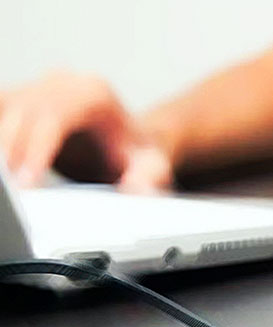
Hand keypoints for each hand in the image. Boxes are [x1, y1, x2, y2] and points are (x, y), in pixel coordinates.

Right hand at [0, 71, 171, 190]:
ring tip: (5, 182)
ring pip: (6, 110)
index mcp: (94, 93)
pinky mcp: (24, 98)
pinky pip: (2, 112)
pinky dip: (1, 139)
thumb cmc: (137, 154)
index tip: (27, 183)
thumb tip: (136, 188)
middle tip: (11, 191)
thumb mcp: (152, 167)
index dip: (37, 151)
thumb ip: (149, 178)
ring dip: (2, 145)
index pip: (55, 117)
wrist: (130, 144)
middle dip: (11, 153)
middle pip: (23, 112)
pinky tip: (5, 167)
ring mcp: (41, 87)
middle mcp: (64, 82)